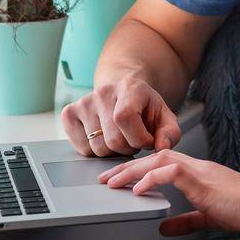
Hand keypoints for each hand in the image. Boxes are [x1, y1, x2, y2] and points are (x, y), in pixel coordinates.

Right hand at [61, 74, 180, 156]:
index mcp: (129, 88)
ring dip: (112, 151)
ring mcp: (83, 102)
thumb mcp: (164, 117)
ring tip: (119, 137)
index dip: (138, 138)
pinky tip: (103, 138)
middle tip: (133, 140)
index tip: (146, 140)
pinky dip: (95, 152)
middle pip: (112, 140)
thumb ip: (170, 133)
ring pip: (97, 148)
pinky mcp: (69, 114)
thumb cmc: (144, 108)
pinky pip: (82, 149)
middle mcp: (103, 92)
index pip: (125, 117)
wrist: (123, 91)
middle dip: (128, 148)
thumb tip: (162, 147)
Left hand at [100, 149, 239, 235]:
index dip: (139, 168)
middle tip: (106, 177)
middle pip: (156, 155)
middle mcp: (199, 166)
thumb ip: (186, 220)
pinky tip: (139, 190)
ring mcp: (201, 171)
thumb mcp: (209, 217)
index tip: (120, 177)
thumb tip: (164, 227)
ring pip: (160, 158)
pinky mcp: (204, 180)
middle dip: (128, 166)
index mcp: (200, 173)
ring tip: (114, 182)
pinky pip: (172, 171)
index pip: (164, 161)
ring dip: (133, 169)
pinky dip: (152, 179)